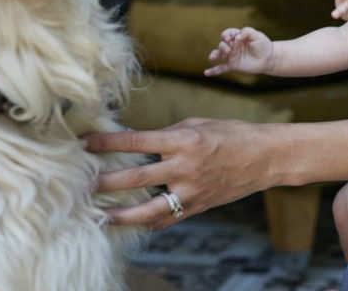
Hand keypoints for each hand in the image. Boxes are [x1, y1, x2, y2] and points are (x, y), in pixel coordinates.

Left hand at [86, 119, 279, 228]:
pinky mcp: (198, 206)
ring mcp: (191, 190)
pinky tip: (132, 223)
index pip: (136, 141)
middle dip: (106, 181)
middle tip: (84, 184)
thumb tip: (141, 142)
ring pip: (148, 209)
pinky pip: (167, 218)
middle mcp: (184, 166)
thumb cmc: (231, 134)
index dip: (107, 143)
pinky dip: (148, 222)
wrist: (264, 157)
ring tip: (101, 215)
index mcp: (183, 140)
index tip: (85, 143)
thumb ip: (169, 135)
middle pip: (135, 177)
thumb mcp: (198, 125)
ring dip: (121, 214)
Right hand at [204, 27, 273, 75]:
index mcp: (236, 37)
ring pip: (219, 54)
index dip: (227, 35)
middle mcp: (232, 46)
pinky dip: (213, 71)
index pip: (227, 34)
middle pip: (222, 44)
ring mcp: (231, 56)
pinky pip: (221, 68)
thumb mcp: (257, 35)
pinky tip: (206, 73)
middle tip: (230, 49)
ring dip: (216, 54)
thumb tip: (237, 37)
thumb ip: (247, 32)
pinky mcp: (233, 65)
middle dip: (224, 46)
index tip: (234, 38)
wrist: (268, 58)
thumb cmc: (262, 45)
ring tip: (213, 57)